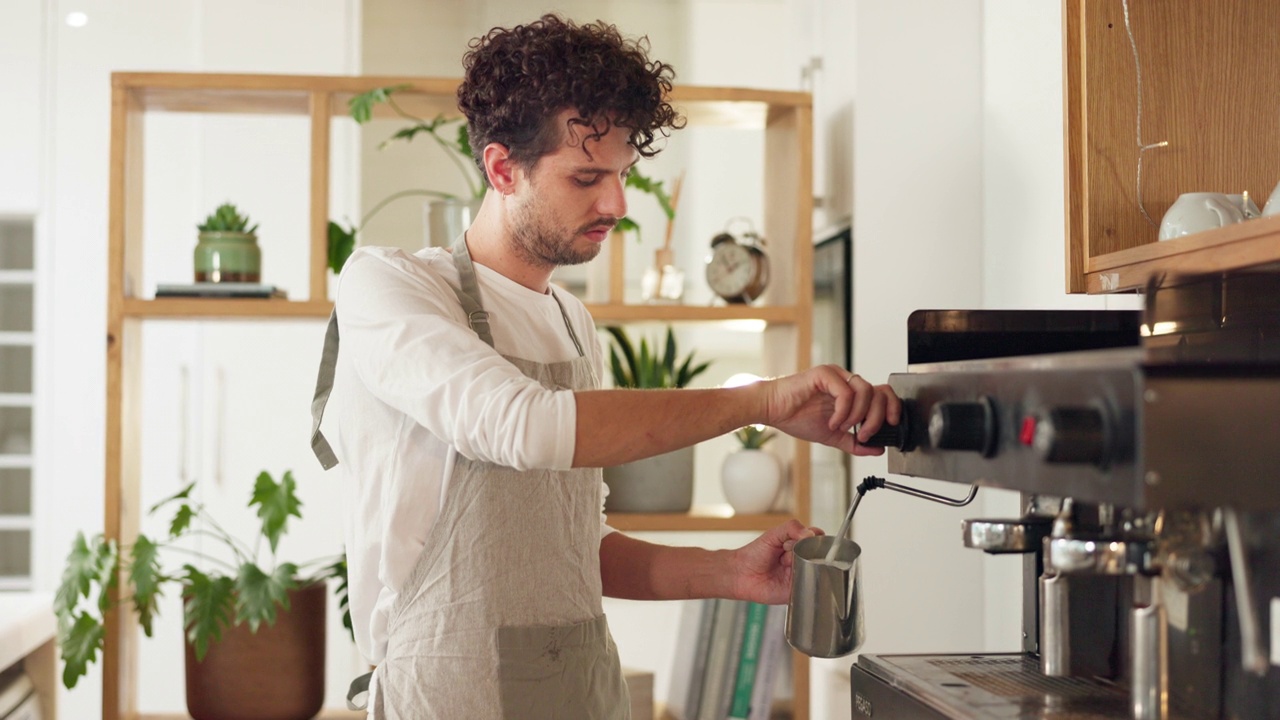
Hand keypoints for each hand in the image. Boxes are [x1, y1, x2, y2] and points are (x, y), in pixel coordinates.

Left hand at [728, 520, 823, 604]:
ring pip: (815, 568)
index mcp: (799, 545)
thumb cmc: (755, 553)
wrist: (741, 573)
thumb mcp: (773, 534)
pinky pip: (809, 585)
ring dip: (801, 563)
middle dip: (804, 550)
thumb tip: (810, 533)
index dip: (813, 537)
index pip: (817, 539)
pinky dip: (803, 578)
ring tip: (784, 563)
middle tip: (787, 551)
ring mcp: (801, 575)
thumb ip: (792, 528)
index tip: (804, 537)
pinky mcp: (798, 590)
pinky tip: (790, 575)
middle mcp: (802, 560)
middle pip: (818, 554)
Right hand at [761, 365, 900, 454]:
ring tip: (841, 427)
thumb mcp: (833, 437)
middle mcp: (847, 381)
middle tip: (864, 434)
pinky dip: (842, 412)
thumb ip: (856, 443)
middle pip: (879, 392)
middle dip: (876, 418)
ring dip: (858, 415)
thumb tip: (879, 449)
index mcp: (852, 393)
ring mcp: (837, 375)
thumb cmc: (797, 417)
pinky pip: (846, 392)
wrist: (773, 411)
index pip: (883, 394)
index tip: (891, 426)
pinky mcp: (825, 374)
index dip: (892, 408)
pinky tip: (832, 422)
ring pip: (865, 391)